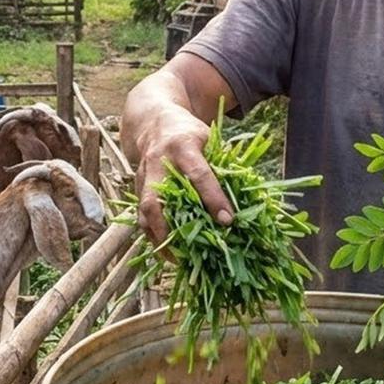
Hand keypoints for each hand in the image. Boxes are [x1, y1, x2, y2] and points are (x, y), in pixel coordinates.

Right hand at [135, 115, 233, 248]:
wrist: (154, 123)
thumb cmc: (189, 133)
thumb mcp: (210, 139)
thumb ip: (222, 164)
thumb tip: (246, 197)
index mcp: (182, 147)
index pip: (198, 176)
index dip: (213, 199)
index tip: (227, 221)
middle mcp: (157, 163)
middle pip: (157, 200)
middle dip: (171, 228)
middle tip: (191, 252)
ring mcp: (143, 178)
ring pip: (145, 213)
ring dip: (160, 238)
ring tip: (178, 260)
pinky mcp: (137, 189)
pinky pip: (141, 217)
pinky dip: (154, 237)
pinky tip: (169, 252)